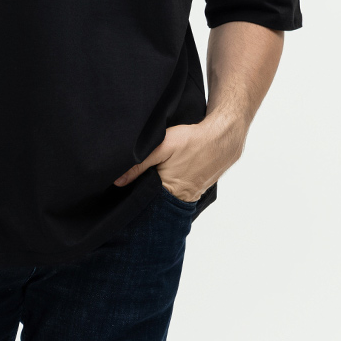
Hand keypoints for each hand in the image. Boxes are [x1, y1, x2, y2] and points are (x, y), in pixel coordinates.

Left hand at [113, 118, 241, 202]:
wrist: (223, 138)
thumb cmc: (192, 140)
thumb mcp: (162, 146)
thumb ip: (139, 164)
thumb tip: (117, 182)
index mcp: (170, 191)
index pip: (145, 201)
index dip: (135, 195)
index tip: (124, 190)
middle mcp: (182, 199)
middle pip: (156, 202)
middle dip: (146, 196)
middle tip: (136, 184)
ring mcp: (191, 196)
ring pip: (168, 198)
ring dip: (160, 192)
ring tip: (153, 179)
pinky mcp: (198, 190)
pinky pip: (180, 194)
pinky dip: (172, 188)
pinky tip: (169, 177)